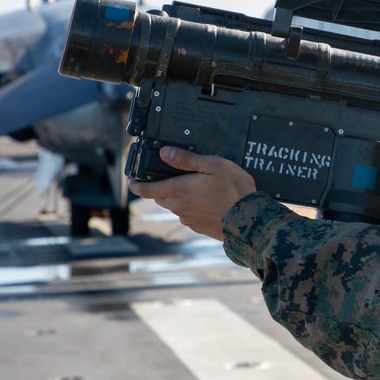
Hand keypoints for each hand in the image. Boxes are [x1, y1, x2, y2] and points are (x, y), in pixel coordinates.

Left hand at [127, 147, 256, 239]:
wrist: (248, 219)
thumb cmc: (233, 189)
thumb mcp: (213, 165)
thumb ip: (187, 159)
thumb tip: (165, 152)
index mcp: (177, 190)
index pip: (146, 190)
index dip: (136, 185)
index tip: (132, 180)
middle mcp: (178, 206)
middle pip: (161, 197)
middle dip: (162, 187)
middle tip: (172, 177)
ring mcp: (188, 219)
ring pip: (176, 205)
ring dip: (180, 197)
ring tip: (198, 188)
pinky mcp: (198, 227)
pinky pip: (189, 214)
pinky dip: (193, 207)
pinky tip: (209, 201)